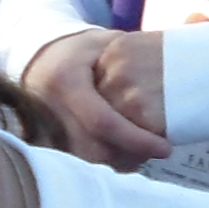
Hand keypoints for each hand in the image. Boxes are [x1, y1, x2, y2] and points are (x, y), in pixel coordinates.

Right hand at [21, 31, 167, 168]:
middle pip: (96, 151)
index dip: (136, 139)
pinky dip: (108, 163)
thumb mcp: (104, 43)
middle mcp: (52, 111)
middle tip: (158, 150)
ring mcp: (48, 131)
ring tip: (145, 152)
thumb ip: (131, 60)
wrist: (38, 62)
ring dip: (121, 162)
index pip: (102, 122)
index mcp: (66, 82)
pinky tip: (127, 154)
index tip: (164, 148)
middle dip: (132, 156)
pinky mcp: (52, 144)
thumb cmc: (80, 51)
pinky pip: (83, 163)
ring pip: (90, 163)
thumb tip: (170, 75)